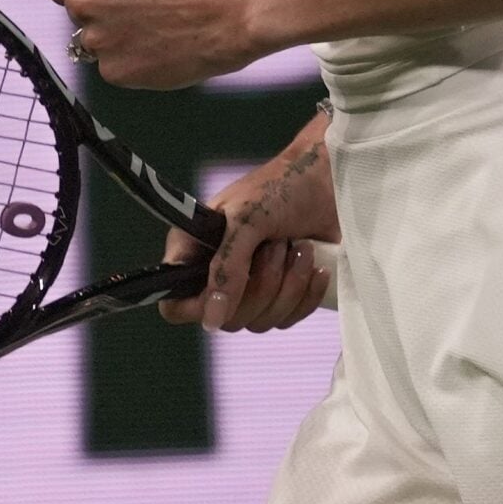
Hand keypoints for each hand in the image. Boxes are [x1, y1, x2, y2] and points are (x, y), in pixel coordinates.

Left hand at [45, 0, 256, 89]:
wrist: (233, 13)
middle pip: (77, 12)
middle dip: (104, 13)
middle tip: (147, 11)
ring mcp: (96, 38)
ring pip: (94, 43)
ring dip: (117, 40)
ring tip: (159, 31)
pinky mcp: (114, 71)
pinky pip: (113, 69)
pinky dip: (133, 64)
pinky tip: (163, 51)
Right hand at [160, 130, 338, 332]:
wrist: (327, 181)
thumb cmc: (280, 188)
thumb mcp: (246, 221)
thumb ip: (226, 268)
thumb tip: (211, 320)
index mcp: (195, 252)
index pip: (174, 305)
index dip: (197, 309)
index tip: (228, 293)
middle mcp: (218, 275)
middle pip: (227, 319)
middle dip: (262, 284)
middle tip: (277, 245)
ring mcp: (252, 288)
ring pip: (261, 321)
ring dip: (289, 284)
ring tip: (300, 247)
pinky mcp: (284, 295)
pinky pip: (289, 319)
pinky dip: (306, 294)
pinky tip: (315, 265)